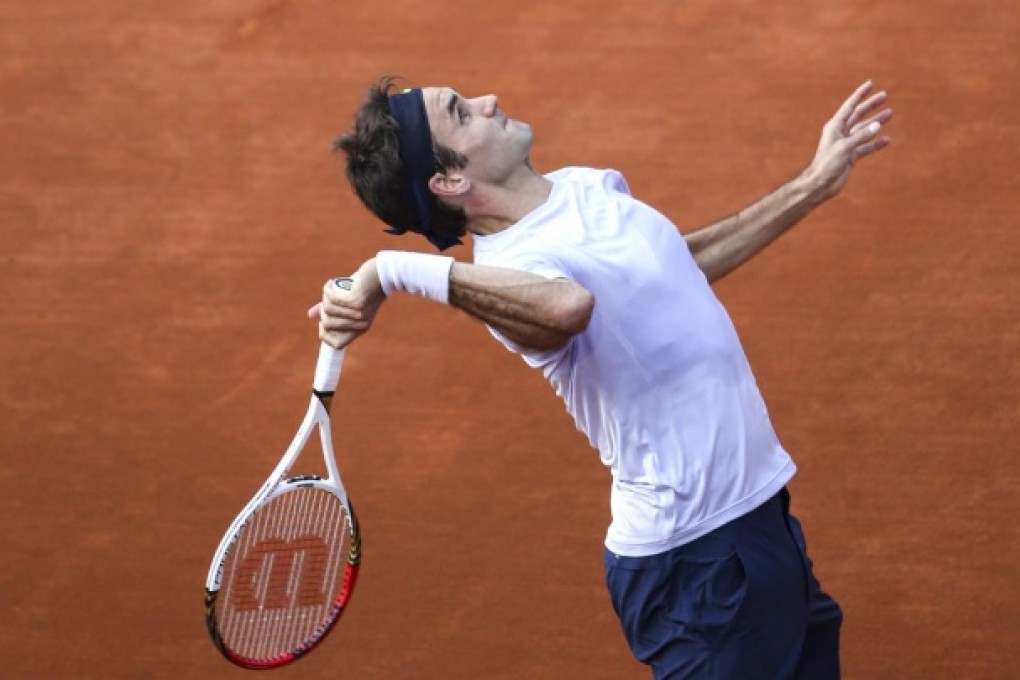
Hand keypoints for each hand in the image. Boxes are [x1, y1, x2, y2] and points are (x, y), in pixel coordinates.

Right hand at [307, 258, 385, 348]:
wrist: (382, 274)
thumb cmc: (363, 288)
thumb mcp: (347, 302)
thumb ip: (330, 309)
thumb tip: (310, 315)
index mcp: (360, 329)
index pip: (337, 344)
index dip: (325, 334)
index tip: (323, 320)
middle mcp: (361, 324)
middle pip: (327, 324)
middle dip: (322, 311)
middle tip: (327, 298)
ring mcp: (359, 314)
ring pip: (328, 309)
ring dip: (325, 297)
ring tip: (330, 288)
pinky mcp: (356, 301)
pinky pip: (332, 298)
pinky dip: (327, 289)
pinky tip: (330, 282)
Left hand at [806, 80, 891, 200]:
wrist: (821, 184)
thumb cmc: (827, 164)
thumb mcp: (844, 148)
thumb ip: (861, 136)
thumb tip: (878, 125)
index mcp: (835, 127)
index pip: (850, 106)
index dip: (860, 95)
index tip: (870, 84)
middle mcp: (840, 133)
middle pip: (858, 115)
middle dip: (871, 105)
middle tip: (885, 96)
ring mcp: (846, 144)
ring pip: (864, 130)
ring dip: (877, 122)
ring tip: (890, 113)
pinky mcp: (850, 156)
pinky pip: (866, 147)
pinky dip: (876, 143)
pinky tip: (887, 140)